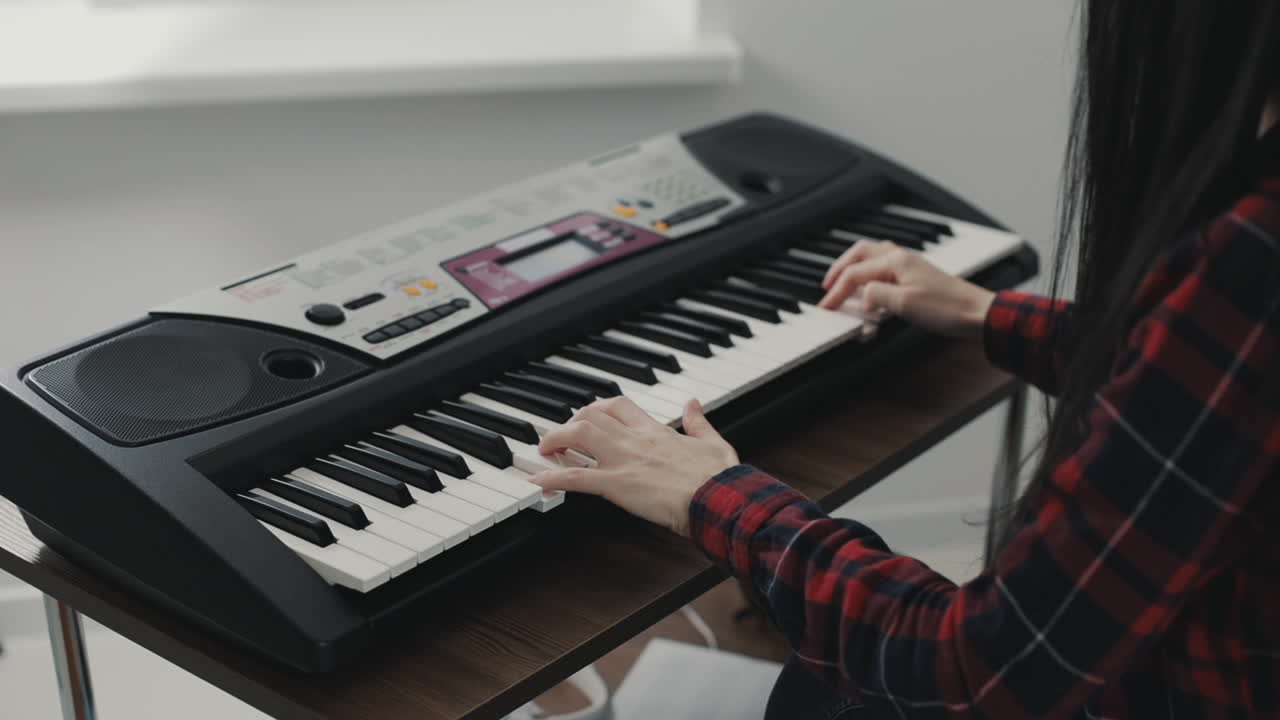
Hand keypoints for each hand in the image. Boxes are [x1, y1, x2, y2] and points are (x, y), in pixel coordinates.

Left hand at [531, 396, 738, 536]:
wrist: (717, 499)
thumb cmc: (719, 478)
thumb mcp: (714, 442)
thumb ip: (699, 422)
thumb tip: (694, 403)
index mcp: (656, 431)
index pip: (619, 406)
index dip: (598, 408)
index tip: (588, 416)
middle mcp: (635, 440)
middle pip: (591, 416)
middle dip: (569, 423)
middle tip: (560, 437)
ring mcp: (623, 461)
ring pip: (578, 436)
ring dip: (555, 441)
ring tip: (544, 451)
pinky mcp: (617, 485)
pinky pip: (576, 478)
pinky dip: (553, 478)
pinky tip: (537, 480)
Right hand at [818, 239, 995, 340]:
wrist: (977, 313)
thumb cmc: (947, 308)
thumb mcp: (904, 304)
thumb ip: (876, 296)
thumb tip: (861, 295)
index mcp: (895, 262)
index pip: (855, 274)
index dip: (837, 291)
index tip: (826, 307)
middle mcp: (901, 259)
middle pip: (860, 254)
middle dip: (840, 269)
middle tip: (827, 286)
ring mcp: (910, 266)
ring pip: (873, 258)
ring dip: (855, 269)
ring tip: (844, 284)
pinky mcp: (916, 277)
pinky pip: (885, 269)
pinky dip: (871, 277)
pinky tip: (872, 291)